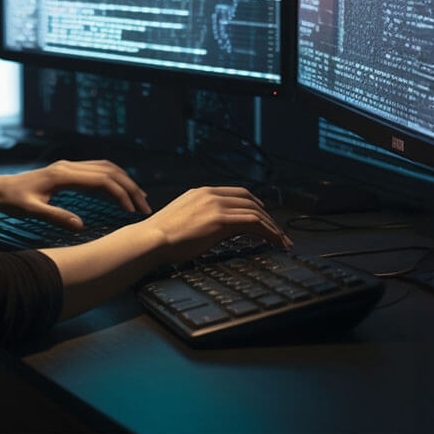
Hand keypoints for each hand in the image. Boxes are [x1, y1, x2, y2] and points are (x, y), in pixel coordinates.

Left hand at [0, 159, 150, 228]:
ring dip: (125, 181)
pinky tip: (120, 191)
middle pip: (110, 171)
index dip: (121, 194)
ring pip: (107, 167)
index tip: (132, 211)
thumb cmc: (13, 201)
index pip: (102, 181)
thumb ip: (57, 217)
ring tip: (139, 199)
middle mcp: (70, 166)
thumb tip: (81, 226)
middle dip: (130, 188)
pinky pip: (98, 169)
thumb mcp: (32, 211)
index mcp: (63, 175)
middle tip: (145, 207)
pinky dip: (114, 178)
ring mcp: (70, 166)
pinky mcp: (69, 170)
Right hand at [137, 186, 291, 264]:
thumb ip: (204, 216)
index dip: (255, 203)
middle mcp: (212, 194)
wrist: (151, 240)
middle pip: (250, 200)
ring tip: (282, 240)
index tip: (264, 215)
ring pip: (255, 212)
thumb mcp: (185, 218)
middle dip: (268, 216)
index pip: (238, 193)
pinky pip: (253, 223)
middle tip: (278, 230)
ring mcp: (216, 205)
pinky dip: (268, 231)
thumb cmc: (162, 236)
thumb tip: (222, 227)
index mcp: (203, 192)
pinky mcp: (220, 220)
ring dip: (272, 226)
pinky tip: (274, 241)